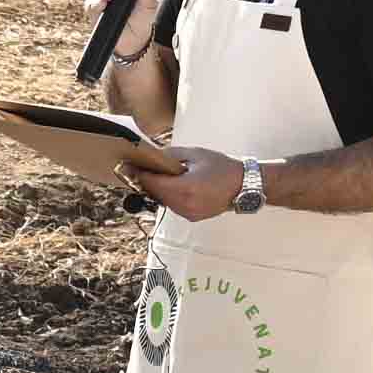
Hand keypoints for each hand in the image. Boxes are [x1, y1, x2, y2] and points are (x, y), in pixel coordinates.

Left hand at [126, 147, 240, 223]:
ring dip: (157, 190)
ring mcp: (188, 214)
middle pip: (155, 194)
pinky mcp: (191, 217)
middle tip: (137, 169)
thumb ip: (171, 155)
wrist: (243, 186)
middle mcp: (185, 205)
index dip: (139, 174)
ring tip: (154, 175)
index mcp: (186, 188)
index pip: (153, 183)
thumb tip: (152, 155)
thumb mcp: (195, 154)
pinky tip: (171, 185)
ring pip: (163, 201)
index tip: (129, 166)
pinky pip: (173, 206)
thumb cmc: (222, 168)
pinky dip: (168, 196)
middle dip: (146, 181)